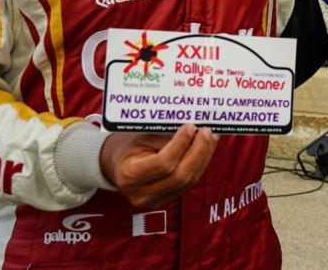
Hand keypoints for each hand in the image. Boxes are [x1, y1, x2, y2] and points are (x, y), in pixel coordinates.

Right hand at [100, 123, 217, 206]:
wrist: (116, 166)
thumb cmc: (128, 146)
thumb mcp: (140, 137)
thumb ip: (164, 136)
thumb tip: (194, 129)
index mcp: (130, 175)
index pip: (163, 163)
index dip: (180, 145)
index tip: (191, 126)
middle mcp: (142, 194)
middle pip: (179, 176)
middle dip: (198, 152)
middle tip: (207, 131)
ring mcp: (155, 201)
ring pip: (188, 181)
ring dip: (203, 158)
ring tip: (211, 138)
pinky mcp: (166, 200)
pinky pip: (188, 184)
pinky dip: (199, 165)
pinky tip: (205, 149)